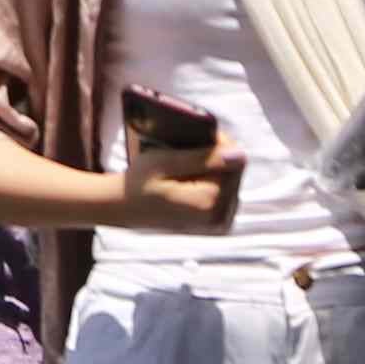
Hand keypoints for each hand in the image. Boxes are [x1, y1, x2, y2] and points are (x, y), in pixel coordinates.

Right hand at [108, 152, 242, 236]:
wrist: (124, 209)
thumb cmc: (139, 184)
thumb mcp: (165, 163)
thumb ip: (204, 158)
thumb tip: (240, 155)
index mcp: (209, 202)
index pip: (234, 160)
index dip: (217, 143)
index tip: (194, 139)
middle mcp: (220, 217)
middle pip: (235, 172)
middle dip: (215, 158)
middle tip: (185, 153)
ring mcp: (220, 223)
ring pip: (232, 180)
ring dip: (213, 170)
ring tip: (184, 169)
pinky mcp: (218, 224)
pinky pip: (226, 192)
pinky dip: (212, 182)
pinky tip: (191, 181)